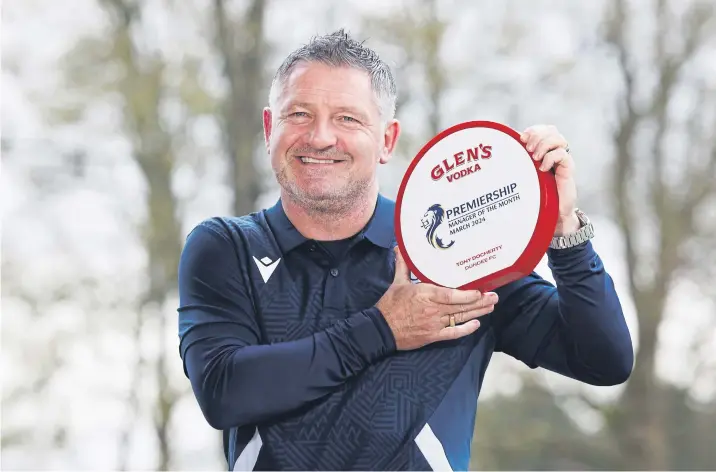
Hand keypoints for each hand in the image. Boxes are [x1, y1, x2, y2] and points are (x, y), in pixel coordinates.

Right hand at [375, 247, 497, 350]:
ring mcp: (434, 324)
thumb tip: (401, 247)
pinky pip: (453, 333)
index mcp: (425, 294)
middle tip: (495, 296)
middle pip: (461, 306)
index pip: (451, 295)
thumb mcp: (397, 282)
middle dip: (480, 302)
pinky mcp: (433, 336)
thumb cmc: (389, 305)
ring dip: (478, 313)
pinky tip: (476, 324)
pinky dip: (466, 329)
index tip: (481, 290)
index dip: (468, 295)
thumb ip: (403, 265)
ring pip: (460, 318)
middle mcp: (432, 309)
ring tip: (491, 307)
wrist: (380, 329)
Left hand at [520, 125, 579, 235]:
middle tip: (527, 148)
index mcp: (545, 151)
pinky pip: (562, 154)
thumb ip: (518, 164)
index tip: (521, 138)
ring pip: (559, 139)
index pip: (544, 129)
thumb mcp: (524, 177)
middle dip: (538, 135)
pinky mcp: (568, 169)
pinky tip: (543, 169)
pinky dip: (550, 158)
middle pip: (552, 130)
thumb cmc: (536, 196)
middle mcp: (555, 152)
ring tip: (534, 158)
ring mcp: (563, 160)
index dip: (534, 130)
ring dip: (543, 144)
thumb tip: (499, 152)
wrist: (552, 214)